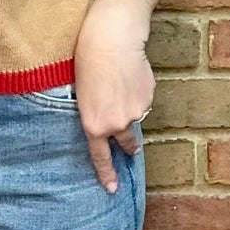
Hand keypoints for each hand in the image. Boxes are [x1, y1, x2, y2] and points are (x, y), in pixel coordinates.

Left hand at [73, 15, 154, 193]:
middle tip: (130, 148)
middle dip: (128, 145)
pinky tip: (130, 76)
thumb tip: (107, 121)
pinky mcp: (148, 97)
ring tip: (120, 85)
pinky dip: (138, 94)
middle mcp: (117, 125)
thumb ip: (94, 115)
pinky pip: (143, 101)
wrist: (111, 40)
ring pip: (135, 118)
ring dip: (130, 109)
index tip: (112, 188)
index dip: (107, 174)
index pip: (100, 157)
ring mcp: (136, 112)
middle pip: (126, 142)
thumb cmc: (86, 62)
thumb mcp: (81, 95)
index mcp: (93, 126)